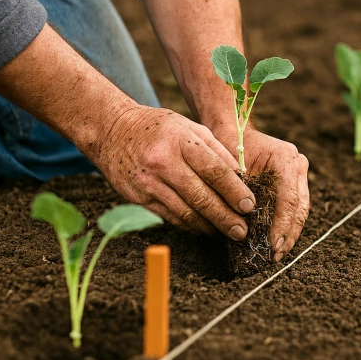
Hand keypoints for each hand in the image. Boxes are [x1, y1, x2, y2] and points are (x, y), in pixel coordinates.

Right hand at [88, 105, 255, 238]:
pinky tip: (203, 227)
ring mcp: (149, 182)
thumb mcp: (189, 127)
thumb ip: (216, 150)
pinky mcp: (138, 198)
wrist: (111, 130)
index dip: (234, 191)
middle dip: (225, 217)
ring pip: (186, 212)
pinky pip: (170, 217)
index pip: (214, 170)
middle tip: (242, 230)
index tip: (250, 206)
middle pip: (201, 197)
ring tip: (227, 232)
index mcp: (181, 140)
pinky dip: (190, 225)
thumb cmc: (158, 128)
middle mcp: (164, 162)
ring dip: (209, 226)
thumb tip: (241, 178)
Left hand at [214, 126, 309, 261]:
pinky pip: (295, 208)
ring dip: (290, 234)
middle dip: (288, 234)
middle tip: (275, 255)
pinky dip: (287, 226)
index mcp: (285, 158)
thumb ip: (241, 194)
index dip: (282, 225)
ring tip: (278, 254)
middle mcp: (297, 165)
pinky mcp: (294, 183)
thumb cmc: (228, 146)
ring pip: (301, 210)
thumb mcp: (231, 168)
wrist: (234, 131)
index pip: (289, 199)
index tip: (272, 245)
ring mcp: (299, 174)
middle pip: (299, 207)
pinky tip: (278, 243)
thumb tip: (244, 227)